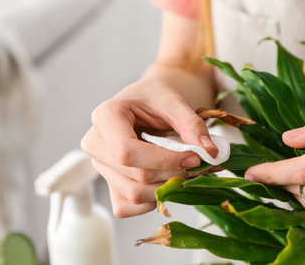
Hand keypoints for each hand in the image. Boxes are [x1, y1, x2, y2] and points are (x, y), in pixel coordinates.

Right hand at [81, 78, 217, 217]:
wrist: (146, 103)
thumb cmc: (156, 98)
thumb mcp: (175, 102)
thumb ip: (192, 125)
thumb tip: (210, 152)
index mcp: (105, 117)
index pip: (127, 152)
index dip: (164, 160)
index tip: (195, 158)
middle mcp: (95, 144)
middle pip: (135, 176)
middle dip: (174, 175)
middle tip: (204, 166)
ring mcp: (99, 166)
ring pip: (134, 194)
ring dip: (168, 189)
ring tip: (191, 172)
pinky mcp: (109, 183)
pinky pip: (128, 205)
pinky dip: (154, 199)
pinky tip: (168, 180)